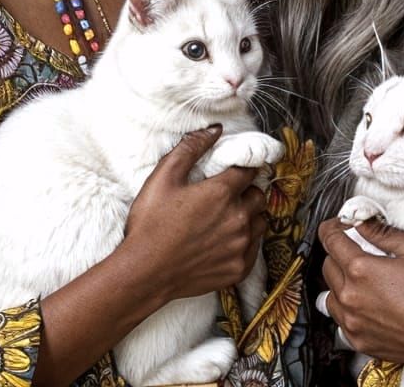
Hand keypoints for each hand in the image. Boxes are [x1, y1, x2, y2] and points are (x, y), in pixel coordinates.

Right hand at [123, 126, 267, 303]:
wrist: (143, 273)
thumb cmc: (151, 225)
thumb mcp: (164, 177)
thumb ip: (191, 148)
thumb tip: (215, 129)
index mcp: (222, 192)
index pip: (248, 170)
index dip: (242, 168)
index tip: (234, 172)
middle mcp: (237, 218)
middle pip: (258, 195)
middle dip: (246, 192)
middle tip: (227, 197)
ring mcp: (240, 245)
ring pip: (260, 222)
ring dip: (249, 217)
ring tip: (228, 219)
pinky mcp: (238, 268)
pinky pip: (254, 248)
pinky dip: (245, 242)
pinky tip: (226, 242)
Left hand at [317, 216, 403, 365]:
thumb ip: (382, 232)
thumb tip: (362, 222)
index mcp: (360, 270)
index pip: (331, 241)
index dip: (332, 227)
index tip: (337, 225)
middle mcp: (351, 298)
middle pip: (327, 266)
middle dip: (337, 253)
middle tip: (354, 249)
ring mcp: (353, 323)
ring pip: (329, 296)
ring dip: (339, 283)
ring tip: (359, 279)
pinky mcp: (360, 342)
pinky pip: (340, 322)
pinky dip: (346, 309)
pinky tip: (364, 304)